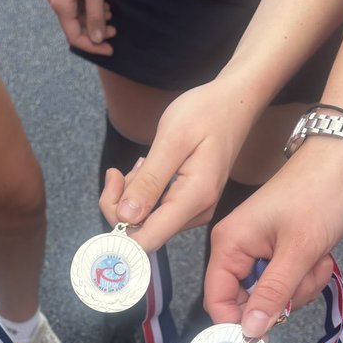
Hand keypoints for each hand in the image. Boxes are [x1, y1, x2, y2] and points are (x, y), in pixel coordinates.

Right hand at [46, 0, 114, 53]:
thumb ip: (95, 14)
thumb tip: (96, 38)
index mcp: (61, 5)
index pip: (75, 37)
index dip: (93, 46)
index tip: (111, 49)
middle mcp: (56, 1)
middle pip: (75, 27)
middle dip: (95, 32)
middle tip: (115, 30)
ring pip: (77, 16)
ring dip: (94, 19)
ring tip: (111, 14)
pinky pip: (76, 4)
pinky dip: (90, 7)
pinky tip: (103, 3)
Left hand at [99, 78, 256, 249]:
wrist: (234, 102)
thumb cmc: (205, 113)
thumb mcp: (171, 140)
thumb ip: (149, 181)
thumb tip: (126, 217)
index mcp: (195, 198)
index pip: (149, 239)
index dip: (120, 230)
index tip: (109, 195)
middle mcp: (197, 212)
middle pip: (144, 232)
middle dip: (121, 205)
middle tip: (118, 172)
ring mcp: (195, 210)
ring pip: (147, 221)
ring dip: (132, 196)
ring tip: (141, 163)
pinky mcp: (190, 204)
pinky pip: (156, 210)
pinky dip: (143, 192)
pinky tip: (149, 169)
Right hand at [204, 138, 342, 336]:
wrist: (340, 162)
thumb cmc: (317, 197)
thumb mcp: (298, 251)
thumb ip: (272, 294)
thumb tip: (249, 331)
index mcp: (229, 245)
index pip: (217, 300)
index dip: (236, 324)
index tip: (262, 342)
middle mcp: (236, 249)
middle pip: (247, 301)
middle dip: (281, 299)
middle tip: (305, 280)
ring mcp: (256, 250)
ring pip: (271, 294)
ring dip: (299, 287)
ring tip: (317, 261)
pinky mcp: (275, 250)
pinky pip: (284, 281)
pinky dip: (304, 276)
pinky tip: (319, 257)